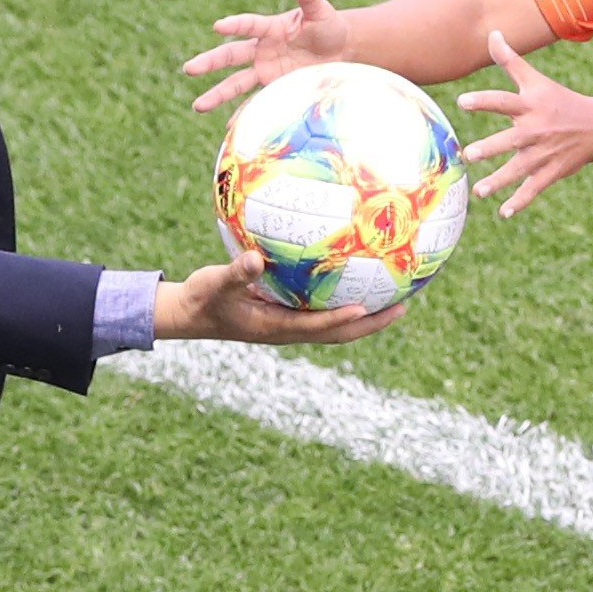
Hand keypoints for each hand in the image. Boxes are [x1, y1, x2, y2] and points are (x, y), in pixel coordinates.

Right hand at [154, 252, 405, 344]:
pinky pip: (323, 312)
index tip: (365, 307)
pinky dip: (344, 302)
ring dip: (365, 316)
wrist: (189, 315)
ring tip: (395, 298)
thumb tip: (255, 258)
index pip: (316, 327)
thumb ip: (235, 272)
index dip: (340, 318)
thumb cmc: (201, 298)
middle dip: (370, 323)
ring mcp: (289, 326)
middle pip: (339, 333)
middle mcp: (288, 330)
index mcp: (274, 328)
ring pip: (335, 326)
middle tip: (403, 308)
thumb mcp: (213, 283)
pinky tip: (356, 281)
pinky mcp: (287, 316)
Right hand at [183, 0, 351, 111]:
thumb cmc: (328, 25)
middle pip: (231, 56)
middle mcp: (261, 50)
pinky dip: (243, 115)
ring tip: (198, 106)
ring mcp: (266, 71)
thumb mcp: (320, 11)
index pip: (248, 25)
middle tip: (189, 68)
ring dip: (217, 94)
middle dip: (210, 63)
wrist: (339, 49)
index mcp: (270, 28)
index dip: (235, 25)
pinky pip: (256, 103)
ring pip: (236, 83)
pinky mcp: (275, 88)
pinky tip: (229, 128)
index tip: (218, 26)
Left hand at [457, 31, 592, 217]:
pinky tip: (504, 213)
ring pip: (519, 169)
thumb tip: (491, 33)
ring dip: (499, 181)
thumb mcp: (536, 80)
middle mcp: (536, 130)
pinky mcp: (551, 171)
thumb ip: (510, 60)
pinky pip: (534, 189)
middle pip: (511, 140)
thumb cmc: (559, 100)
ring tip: (479, 192)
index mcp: (530, 106)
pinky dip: (520, 202)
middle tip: (470, 154)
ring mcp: (544, 153)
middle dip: (491, 147)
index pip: (504, 101)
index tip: (462, 102)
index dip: (484, 101)